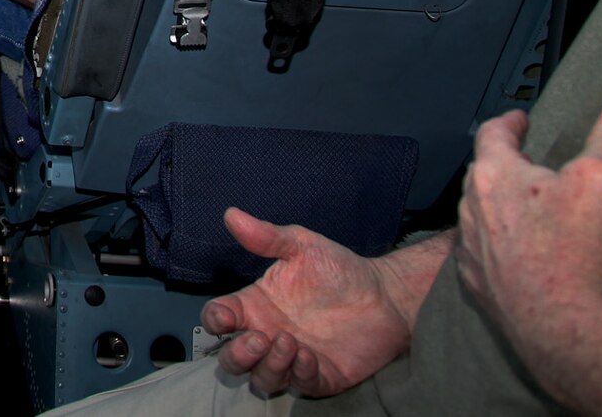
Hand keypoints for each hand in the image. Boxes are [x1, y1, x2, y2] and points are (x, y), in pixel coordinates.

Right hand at [202, 208, 445, 396]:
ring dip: (267, 367)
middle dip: (238, 355)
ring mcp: (294, 359)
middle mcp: (269, 335)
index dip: (215, 320)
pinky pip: (300, 386)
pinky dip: (299, 374)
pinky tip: (309, 354)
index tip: (226, 317)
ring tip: (288, 342)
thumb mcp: (302, 246)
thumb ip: (267, 236)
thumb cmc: (339, 269)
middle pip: (233, 360)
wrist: (386, 294)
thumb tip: (232, 214)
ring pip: (262, 380)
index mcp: (256, 305)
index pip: (219, 318)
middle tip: (259, 338)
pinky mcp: (322, 376)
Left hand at [457, 100, 601, 366]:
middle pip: (482, 175)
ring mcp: (472, 250)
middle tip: (525, 164)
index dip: (509, 123)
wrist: (563, 326)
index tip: (518, 120)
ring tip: (524, 210)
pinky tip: (517, 256)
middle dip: (503, 166)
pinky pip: (481, 257)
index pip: (493, 135)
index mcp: (495, 177)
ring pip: (478, 216)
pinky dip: (496, 250)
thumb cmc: (575, 255)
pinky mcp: (480, 286)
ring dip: (497, 208)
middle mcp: (473, 210)